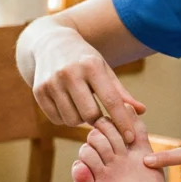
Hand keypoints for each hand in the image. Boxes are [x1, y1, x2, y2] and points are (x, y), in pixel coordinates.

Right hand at [30, 30, 144, 138]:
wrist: (50, 43)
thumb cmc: (84, 59)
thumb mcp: (104, 69)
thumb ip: (121, 93)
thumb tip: (142, 111)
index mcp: (92, 66)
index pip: (111, 100)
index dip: (122, 121)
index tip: (130, 137)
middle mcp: (70, 73)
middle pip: (89, 114)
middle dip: (97, 120)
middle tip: (99, 115)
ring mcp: (52, 82)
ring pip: (72, 120)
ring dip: (80, 120)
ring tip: (82, 106)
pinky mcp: (38, 91)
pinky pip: (56, 119)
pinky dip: (65, 118)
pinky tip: (68, 105)